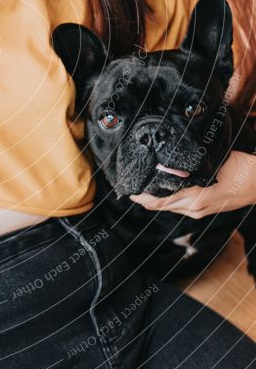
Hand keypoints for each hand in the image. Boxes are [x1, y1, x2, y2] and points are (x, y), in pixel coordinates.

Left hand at [130, 150, 255, 217]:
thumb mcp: (214, 160)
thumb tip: (166, 158)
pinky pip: (177, 206)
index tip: (126, 186)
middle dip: (142, 197)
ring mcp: (199, 210)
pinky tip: (159, 189)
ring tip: (139, 186)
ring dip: (153, 199)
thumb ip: (190, 162)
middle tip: (127, 185)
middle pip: (158, 206)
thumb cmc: (241, 167)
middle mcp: (194, 206)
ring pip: (167, 207)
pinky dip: (165, 199)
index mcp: (195, 195)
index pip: (158, 200)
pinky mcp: (203, 210)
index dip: (140, 195)